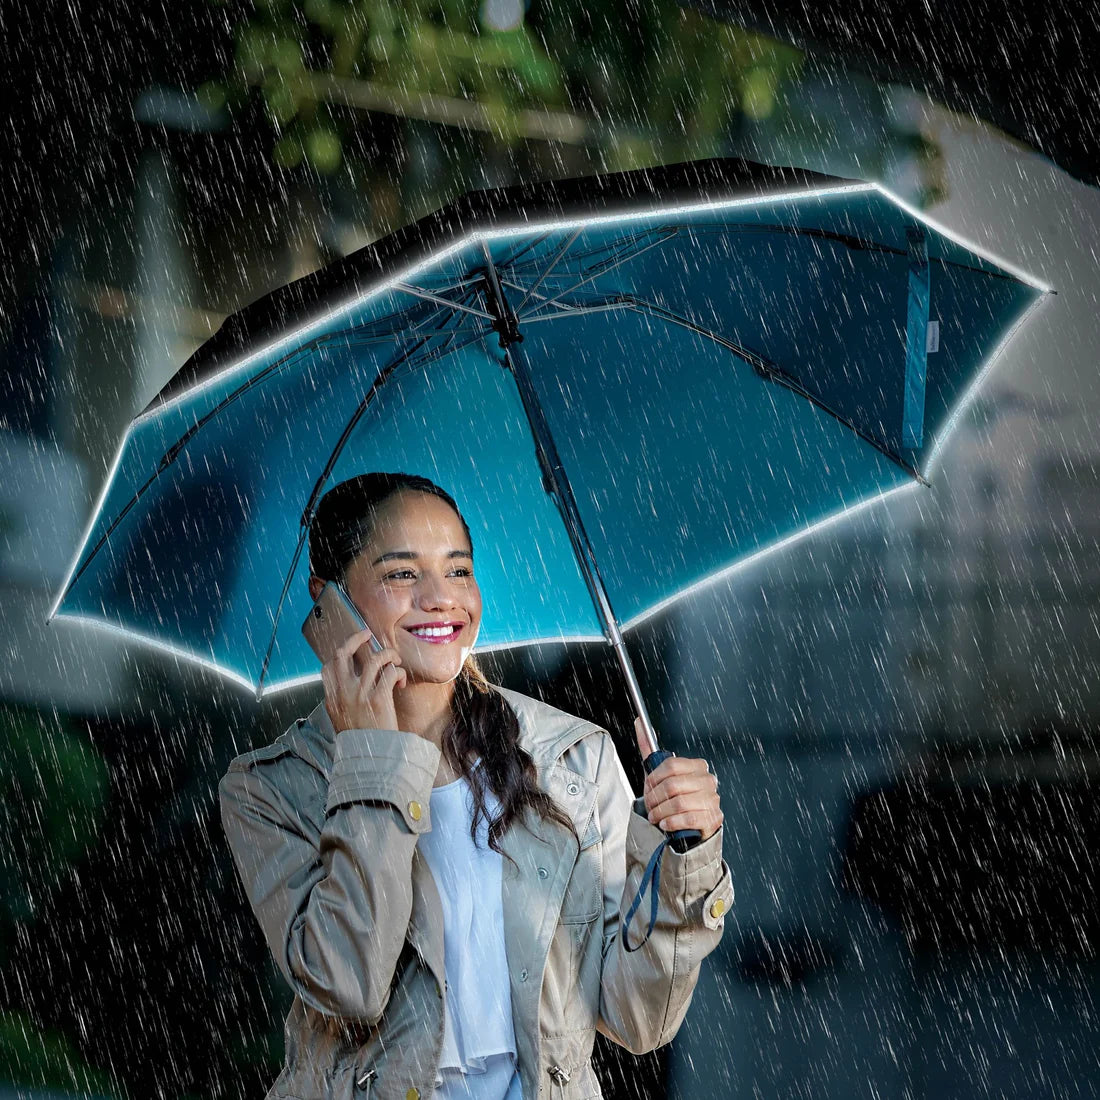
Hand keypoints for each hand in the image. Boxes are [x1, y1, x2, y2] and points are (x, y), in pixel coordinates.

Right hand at [322, 629, 406, 733]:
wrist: (372, 759)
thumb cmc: (361, 740)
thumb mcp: (341, 721)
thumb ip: (341, 702)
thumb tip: (347, 684)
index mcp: (332, 699)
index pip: (327, 667)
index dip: (339, 654)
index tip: (351, 650)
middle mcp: (343, 693)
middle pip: (343, 654)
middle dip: (356, 638)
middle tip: (367, 634)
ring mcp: (360, 695)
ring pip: (374, 659)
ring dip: (388, 654)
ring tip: (395, 660)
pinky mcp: (379, 699)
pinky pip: (390, 672)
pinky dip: (399, 673)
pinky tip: (401, 682)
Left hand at [635, 718, 722, 841]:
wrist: (688, 827)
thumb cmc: (673, 798)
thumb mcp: (660, 774)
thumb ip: (649, 749)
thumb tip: (638, 722)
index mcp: (697, 766)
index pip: (671, 765)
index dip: (654, 779)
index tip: (647, 788)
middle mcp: (708, 781)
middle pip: (672, 786)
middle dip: (655, 799)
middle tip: (650, 806)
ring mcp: (712, 800)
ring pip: (679, 803)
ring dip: (661, 813)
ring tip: (656, 817)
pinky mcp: (713, 818)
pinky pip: (688, 818)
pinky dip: (672, 823)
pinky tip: (666, 824)